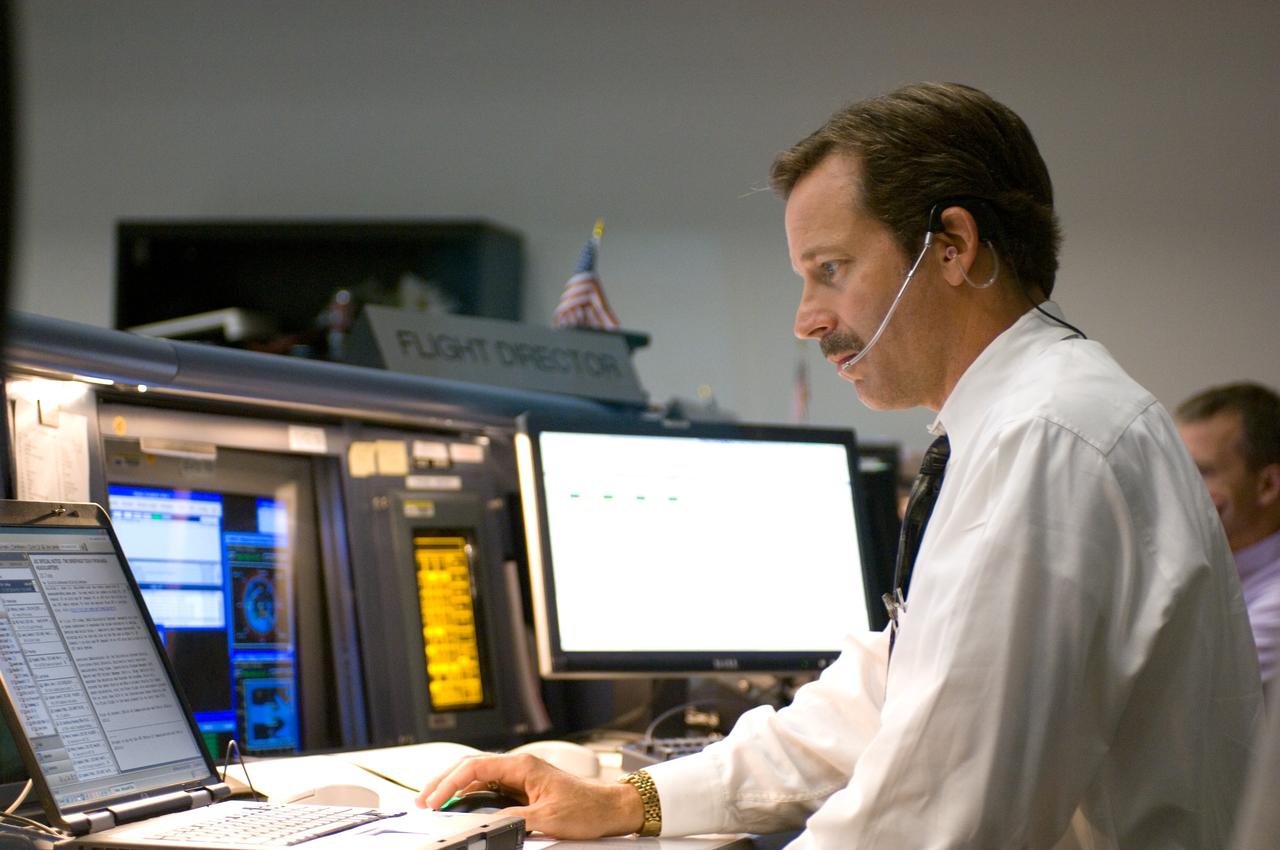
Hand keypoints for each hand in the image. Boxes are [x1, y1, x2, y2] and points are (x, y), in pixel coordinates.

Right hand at [415, 753, 644, 839]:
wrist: (611, 808)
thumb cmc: (587, 808)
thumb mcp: (547, 818)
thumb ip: (513, 820)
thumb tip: (485, 825)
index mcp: (522, 765)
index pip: (475, 767)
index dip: (450, 783)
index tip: (434, 801)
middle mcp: (518, 768)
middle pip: (471, 769)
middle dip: (444, 783)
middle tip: (423, 800)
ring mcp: (520, 779)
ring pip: (478, 780)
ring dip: (455, 791)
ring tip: (435, 804)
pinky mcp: (523, 791)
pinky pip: (489, 791)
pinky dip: (470, 799)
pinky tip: (460, 808)